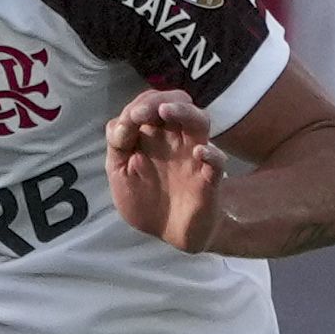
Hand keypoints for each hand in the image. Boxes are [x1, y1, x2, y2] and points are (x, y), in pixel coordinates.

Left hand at [106, 87, 227, 254]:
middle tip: (142, 112)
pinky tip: (199, 153)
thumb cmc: (145, 200)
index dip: (138, 106)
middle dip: (158, 100)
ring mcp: (194, 157)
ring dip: (184, 112)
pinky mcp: (209, 179)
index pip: (150, 105)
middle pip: (177, 103)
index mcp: (153, 135)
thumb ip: (117, 146)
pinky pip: (217, 161)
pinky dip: (212, 155)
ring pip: (199, 121)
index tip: (127, 123)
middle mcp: (175, 139)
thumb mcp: (120, 173)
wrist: (170, 233)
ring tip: (165, 111)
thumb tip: (122, 123)